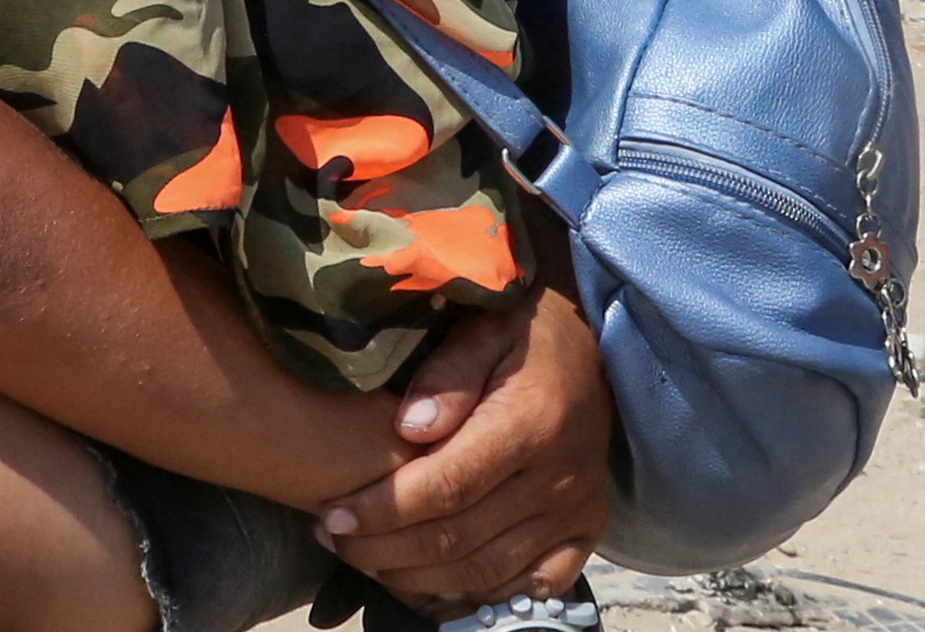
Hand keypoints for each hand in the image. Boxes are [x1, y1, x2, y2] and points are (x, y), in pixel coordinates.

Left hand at [316, 266, 610, 608]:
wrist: (593, 344)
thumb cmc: (522, 331)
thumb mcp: (483, 327)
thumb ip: (446, 374)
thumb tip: (406, 428)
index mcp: (530, 423)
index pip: (446, 487)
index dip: (383, 510)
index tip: (331, 517)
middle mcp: (558, 479)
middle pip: (459, 539)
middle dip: (384, 549)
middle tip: (333, 539)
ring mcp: (575, 512)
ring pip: (486, 573)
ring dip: (417, 578)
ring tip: (367, 559)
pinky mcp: (586, 532)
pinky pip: (531, 587)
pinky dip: (478, 597)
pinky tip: (431, 585)